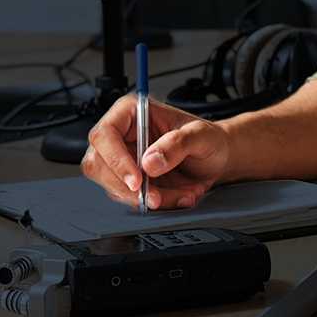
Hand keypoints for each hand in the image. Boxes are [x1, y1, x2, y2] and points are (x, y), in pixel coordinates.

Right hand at [81, 94, 232, 210]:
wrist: (217, 158)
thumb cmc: (208, 139)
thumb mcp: (201, 136)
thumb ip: (178, 143)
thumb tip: (149, 162)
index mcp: (132, 112)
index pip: (105, 134)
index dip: (116, 159)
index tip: (137, 181)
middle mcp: (122, 135)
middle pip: (99, 164)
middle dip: (128, 187)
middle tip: (157, 197)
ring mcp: (123, 159)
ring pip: (113, 186)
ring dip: (145, 198)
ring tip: (179, 194)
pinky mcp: (129, 180)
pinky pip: (128, 198)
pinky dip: (153, 203)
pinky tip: (176, 196)